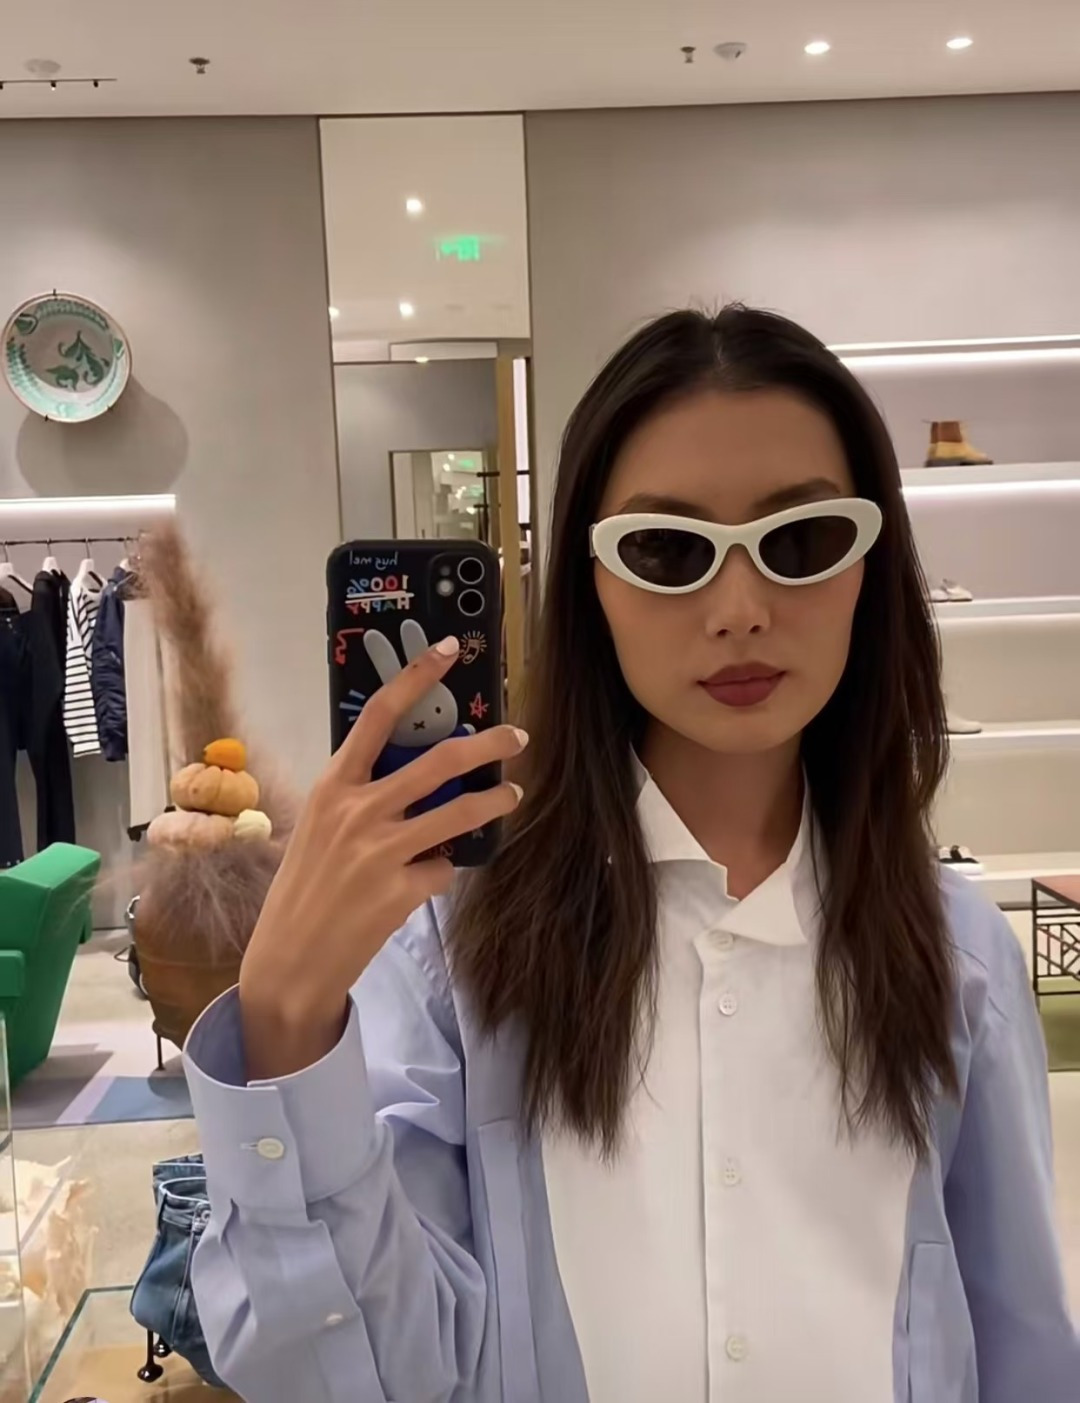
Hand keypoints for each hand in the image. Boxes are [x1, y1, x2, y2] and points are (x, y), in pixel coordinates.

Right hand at [239, 635, 525, 1077]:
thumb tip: (419, 773)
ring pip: (460, 813)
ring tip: (512, 794)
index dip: (416, 678)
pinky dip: (443, 870)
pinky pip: (444, 868)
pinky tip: (424, 881)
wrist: (290, 960)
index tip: (447, 651)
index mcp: (333, 786)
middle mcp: (358, 811)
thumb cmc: (305, 888)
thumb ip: (363, 797)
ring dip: (495, 800)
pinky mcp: (403, 890)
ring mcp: (382, 851)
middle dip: (489, 744)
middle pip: (439, 761)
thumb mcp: (322, 827)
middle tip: (517, 735)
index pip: (379, 714)